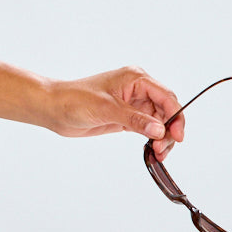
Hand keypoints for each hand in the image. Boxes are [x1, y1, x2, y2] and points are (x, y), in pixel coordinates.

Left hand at [46, 66, 185, 158]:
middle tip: (163, 149)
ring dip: (162, 137)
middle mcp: (137, 89)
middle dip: (169, 130)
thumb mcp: (107, 109)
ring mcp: (132, 104)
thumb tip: (159, 129)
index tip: (177, 136)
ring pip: (159, 121)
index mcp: (136, 78)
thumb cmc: (74, 100)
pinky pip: (147, 128)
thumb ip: (135, 119)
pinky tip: (153, 150)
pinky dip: (152, 139)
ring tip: (158, 153)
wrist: (54, 108)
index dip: (176, 116)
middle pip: (166, 110)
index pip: (166, 97)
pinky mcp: (126, 117)